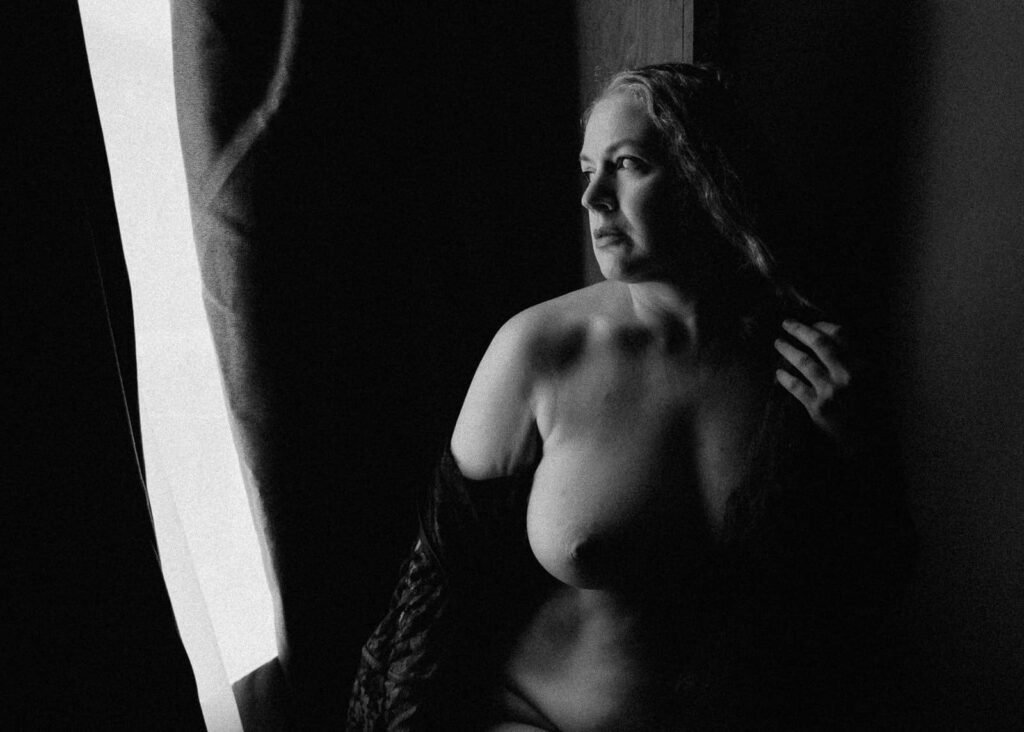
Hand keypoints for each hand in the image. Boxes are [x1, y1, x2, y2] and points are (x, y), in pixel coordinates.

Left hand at [774, 319, 869, 453]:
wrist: (871, 443)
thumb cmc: (874, 411)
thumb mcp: (874, 380)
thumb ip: (856, 361)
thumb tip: (833, 340)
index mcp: (863, 365)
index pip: (840, 335)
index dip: (822, 326)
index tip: (811, 323)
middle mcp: (847, 375)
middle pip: (819, 345)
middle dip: (800, 331)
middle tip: (785, 323)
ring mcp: (831, 391)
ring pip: (804, 363)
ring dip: (788, 350)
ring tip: (778, 343)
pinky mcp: (818, 408)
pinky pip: (797, 388)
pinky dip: (786, 379)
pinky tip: (778, 373)